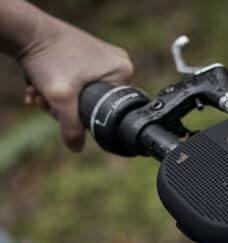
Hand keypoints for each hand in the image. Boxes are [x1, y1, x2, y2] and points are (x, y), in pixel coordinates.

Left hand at [19, 13, 132, 151]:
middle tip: (47, 102)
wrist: (25, 30)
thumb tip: (77, 149)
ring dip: (57, 99)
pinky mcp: (88, 56)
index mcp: (124, 72)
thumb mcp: (62, 99)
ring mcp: (103, 59)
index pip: (109, 108)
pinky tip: (41, 86)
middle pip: (94, 102)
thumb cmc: (48, 56)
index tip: (62, 111)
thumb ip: (71, 128)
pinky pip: (77, 82)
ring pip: (82, 93)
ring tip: (39, 93)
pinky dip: (57, 87)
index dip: (85, 116)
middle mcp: (118, 64)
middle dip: (66, 107)